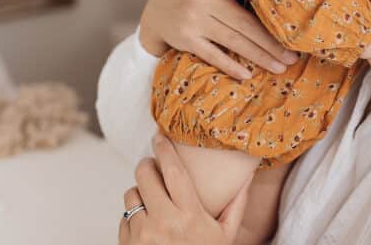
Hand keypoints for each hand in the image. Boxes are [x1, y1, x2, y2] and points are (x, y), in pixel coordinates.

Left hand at [118, 135, 249, 244]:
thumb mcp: (225, 236)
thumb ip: (236, 206)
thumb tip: (246, 177)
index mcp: (189, 216)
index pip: (173, 171)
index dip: (164, 149)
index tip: (160, 136)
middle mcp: (163, 222)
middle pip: (145, 175)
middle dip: (147, 165)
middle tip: (152, 164)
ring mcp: (141, 234)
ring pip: (131, 194)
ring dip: (139, 191)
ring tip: (151, 198)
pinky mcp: (126, 243)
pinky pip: (124, 216)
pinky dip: (133, 215)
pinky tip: (146, 223)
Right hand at [139, 0, 297, 79]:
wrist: (159, 8)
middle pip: (243, 22)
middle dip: (271, 41)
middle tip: (293, 56)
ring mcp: (194, 20)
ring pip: (233, 41)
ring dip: (259, 56)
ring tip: (281, 67)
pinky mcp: (187, 40)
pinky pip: (213, 55)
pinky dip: (231, 65)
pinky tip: (248, 74)